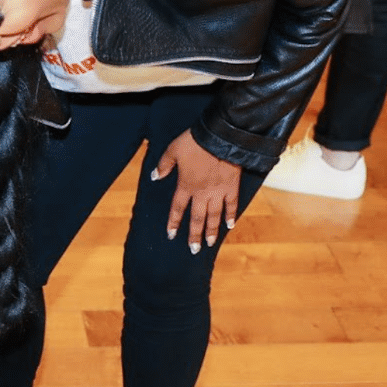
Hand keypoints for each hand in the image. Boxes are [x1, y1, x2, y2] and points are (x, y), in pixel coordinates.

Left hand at [154, 129, 241, 253]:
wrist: (220, 136)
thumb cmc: (195, 141)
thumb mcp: (173, 150)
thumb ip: (164, 165)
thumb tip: (154, 176)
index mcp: (186, 185)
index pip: (178, 208)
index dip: (174, 222)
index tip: (171, 235)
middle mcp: (202, 193)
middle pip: (197, 218)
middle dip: (195, 235)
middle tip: (194, 249)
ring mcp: (218, 191)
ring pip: (214, 215)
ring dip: (211, 231)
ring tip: (209, 244)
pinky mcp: (232, 186)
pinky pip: (231, 204)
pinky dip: (231, 215)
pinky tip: (229, 226)